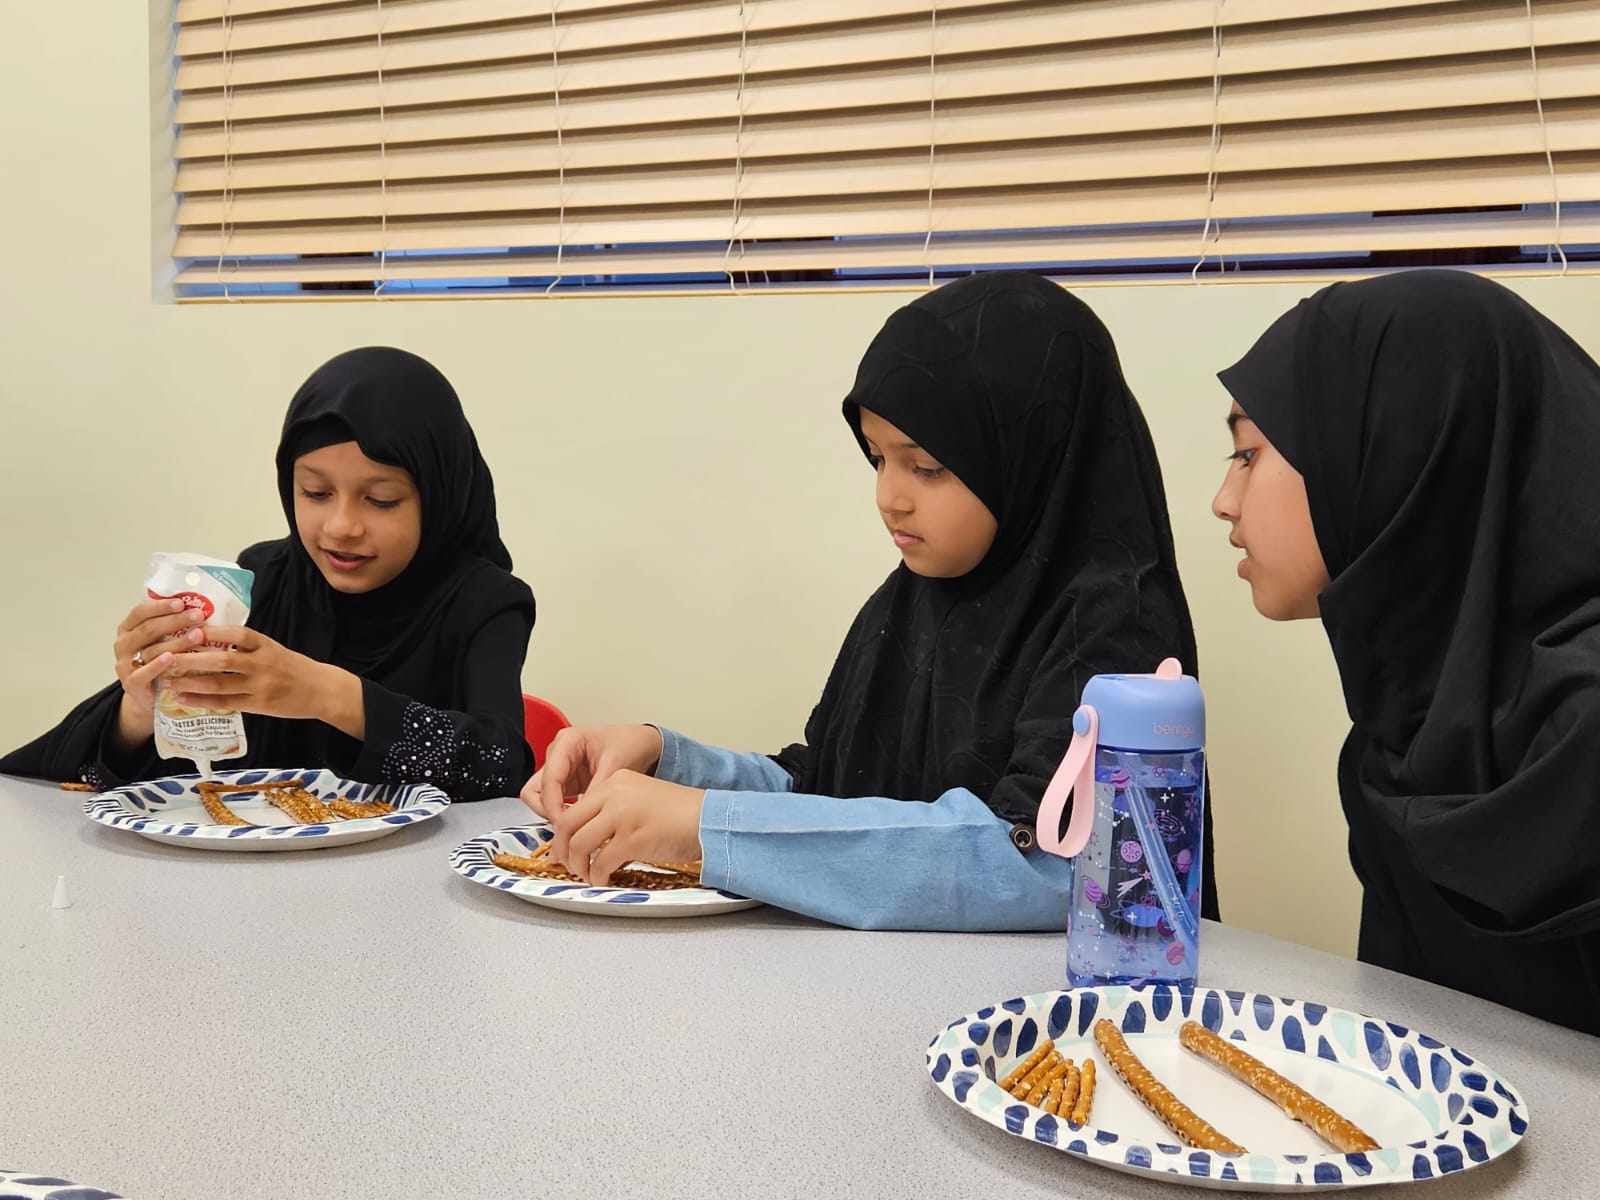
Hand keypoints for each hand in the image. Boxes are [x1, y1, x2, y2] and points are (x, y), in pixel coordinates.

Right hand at [110, 598, 209, 750]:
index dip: (160, 606)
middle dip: (174, 620)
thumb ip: (172, 626)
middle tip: (198, 615)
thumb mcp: (163, 641)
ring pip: (150, 649)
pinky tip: (172, 658)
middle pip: (148, 628)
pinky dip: (157, 665)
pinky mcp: (131, 683)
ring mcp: (125, 664)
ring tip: (197, 635)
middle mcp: (124, 644)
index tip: (182, 602)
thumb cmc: (160, 662)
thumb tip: (203, 606)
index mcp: (129, 629)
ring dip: (175, 642)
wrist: (149, 696)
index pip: (141, 612)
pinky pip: (143, 673)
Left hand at [161, 625, 358, 729]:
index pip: (238, 635)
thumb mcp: (274, 649)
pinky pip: (225, 703)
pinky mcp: (258, 706)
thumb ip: (247, 646)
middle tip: (165, 656)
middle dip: (191, 659)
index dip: (213, 632)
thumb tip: (209, 637)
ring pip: (219, 684)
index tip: (189, 631)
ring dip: (190, 683)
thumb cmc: (293, 667)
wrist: (321, 690)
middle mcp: (263, 665)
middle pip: (223, 660)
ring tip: (167, 681)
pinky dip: (202, 701)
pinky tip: (184, 699)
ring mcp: (260, 687)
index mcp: (267, 646)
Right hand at [518, 724, 663, 821]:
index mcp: (567, 742)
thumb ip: (598, 788)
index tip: (564, 824)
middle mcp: (557, 755)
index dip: (553, 804)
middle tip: (568, 828)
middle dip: (548, 811)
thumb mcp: (617, 764)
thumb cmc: (630, 743)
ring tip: (576, 826)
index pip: (549, 778)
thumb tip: (583, 816)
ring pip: (540, 799)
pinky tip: (580, 824)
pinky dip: (562, 816)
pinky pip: (554, 803)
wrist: (641, 744)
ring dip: (553, 815)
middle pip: (534, 790)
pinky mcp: (566, 784)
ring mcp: (560, 770)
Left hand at [547, 769, 704, 884]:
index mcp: (616, 782)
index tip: (564, 848)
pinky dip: (597, 876)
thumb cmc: (680, 814)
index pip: (575, 808)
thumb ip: (613, 811)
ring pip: (579, 844)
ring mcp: (623, 816)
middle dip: (563, 850)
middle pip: (569, 824)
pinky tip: (603, 880)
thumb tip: (588, 838)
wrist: (708, 820)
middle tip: (568, 865)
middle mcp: (615, 794)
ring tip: (586, 875)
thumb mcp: (640, 800)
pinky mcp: (633, 839)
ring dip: (578, 865)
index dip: (563, 833)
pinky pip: (601, 862)